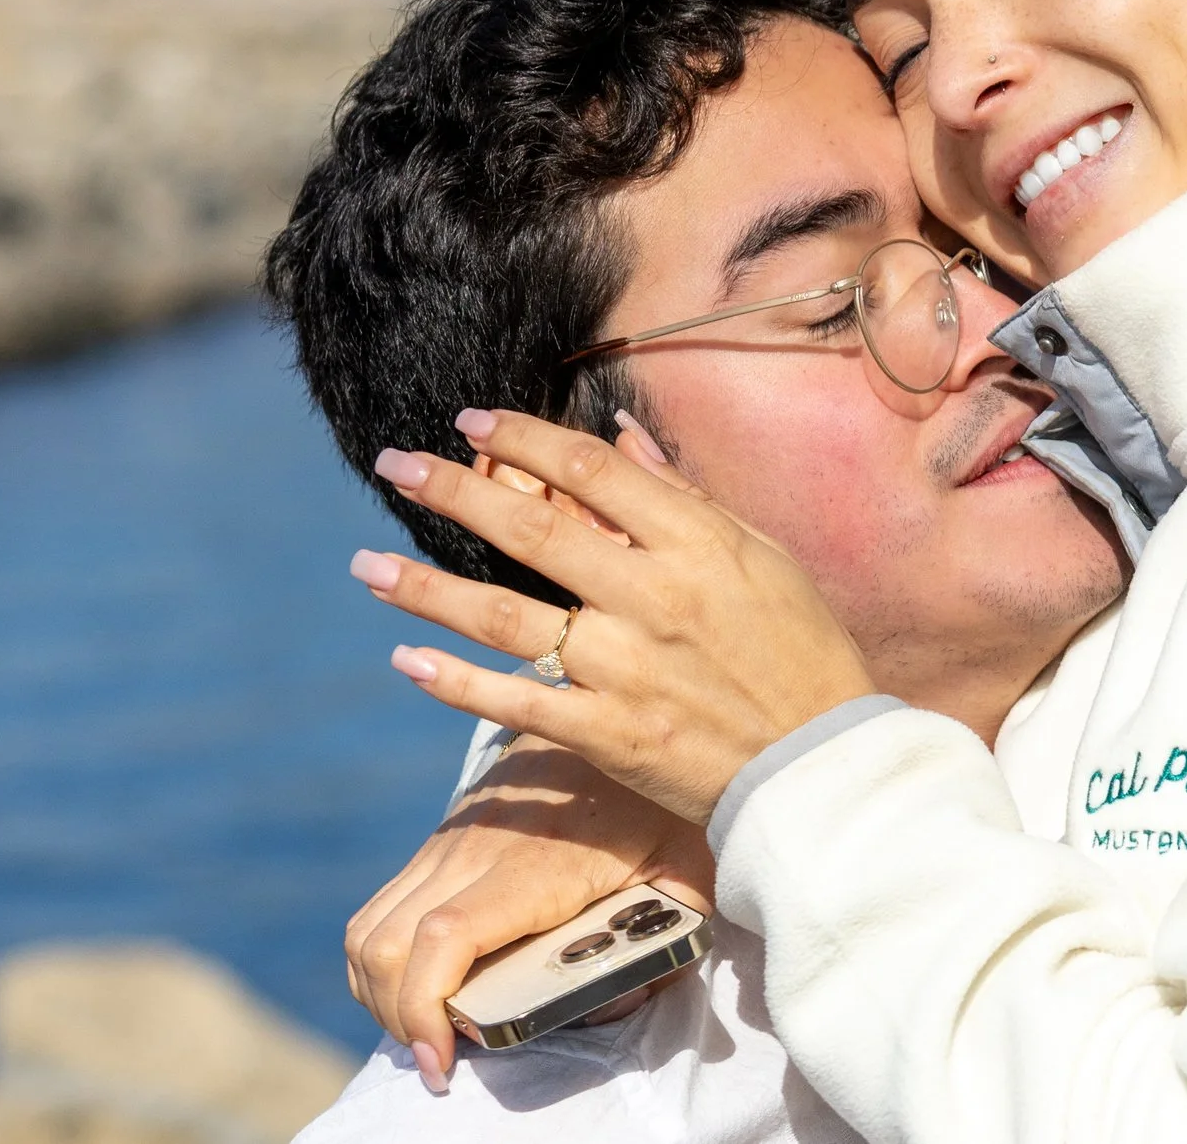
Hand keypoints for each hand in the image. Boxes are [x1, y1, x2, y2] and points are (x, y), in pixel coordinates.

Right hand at [345, 736, 713, 1089]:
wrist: (624, 698)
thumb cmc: (668, 795)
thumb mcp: (691, 868)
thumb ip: (667, 940)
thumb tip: (620, 1001)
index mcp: (539, 863)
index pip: (446, 937)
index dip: (424, 1006)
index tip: (441, 1062)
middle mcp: (478, 848)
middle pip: (386, 944)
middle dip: (396, 1018)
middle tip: (437, 1061)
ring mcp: (452, 839)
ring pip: (368, 927)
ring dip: (378, 992)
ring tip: (423, 1032)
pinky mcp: (444, 836)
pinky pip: (382, 906)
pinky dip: (379, 957)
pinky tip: (417, 986)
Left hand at [355, 408, 878, 824]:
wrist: (821, 765)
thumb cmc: (802, 649)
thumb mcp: (763, 555)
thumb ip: (685, 496)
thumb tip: (619, 435)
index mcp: (696, 543)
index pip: (590, 470)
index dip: (524, 439)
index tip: (471, 421)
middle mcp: (652, 597)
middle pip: (531, 529)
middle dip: (453, 491)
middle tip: (394, 464)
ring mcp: (625, 669)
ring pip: (504, 616)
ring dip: (426, 589)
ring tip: (365, 567)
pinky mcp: (609, 734)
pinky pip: (515, 702)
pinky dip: (455, 683)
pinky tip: (407, 659)